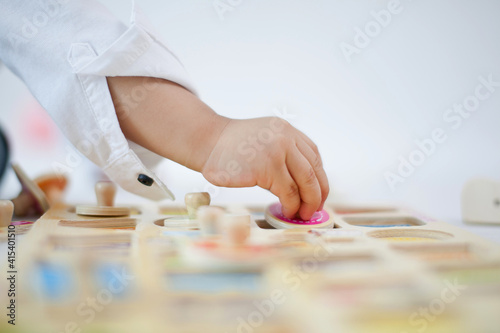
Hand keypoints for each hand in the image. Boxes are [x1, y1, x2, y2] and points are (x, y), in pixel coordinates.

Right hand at [202, 117, 328, 219]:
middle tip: (313, 209)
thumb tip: (303, 185)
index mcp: (287, 130)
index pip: (314, 157)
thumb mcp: (264, 138)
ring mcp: (278, 152)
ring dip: (306, 203)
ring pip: (304, 183)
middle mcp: (286, 138)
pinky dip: (291, 205)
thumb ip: (284, 152)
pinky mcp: (267, 167)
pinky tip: (287, 210)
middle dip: (316, 195)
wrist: (207, 141)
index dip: (319, 179)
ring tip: (300, 214)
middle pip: (313, 171)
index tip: (317, 194)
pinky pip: (288, 192)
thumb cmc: (232, 147)